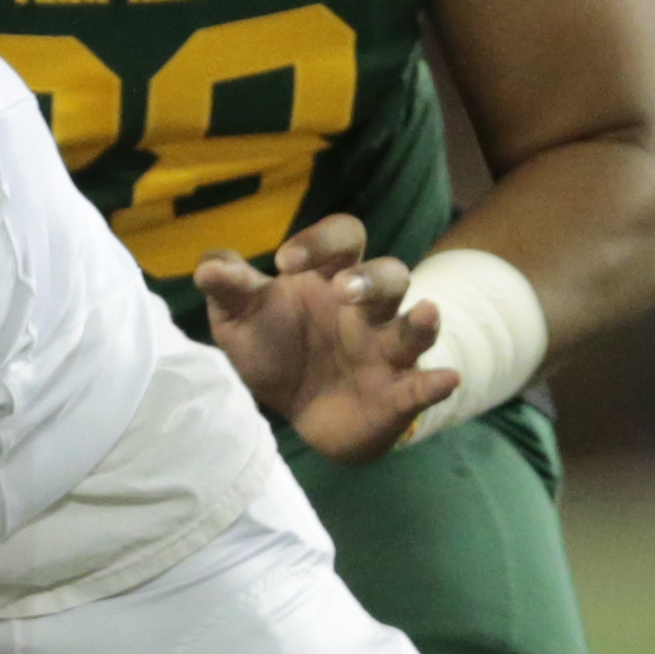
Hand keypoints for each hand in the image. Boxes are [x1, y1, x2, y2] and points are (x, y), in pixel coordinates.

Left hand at [193, 215, 455, 464]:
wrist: (298, 413)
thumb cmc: (274, 350)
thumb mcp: (240, 320)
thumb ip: (228, 290)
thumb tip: (208, 266)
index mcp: (328, 277)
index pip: (342, 240)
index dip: (319, 242)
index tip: (283, 263)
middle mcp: (367, 307)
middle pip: (389, 274)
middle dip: (371, 278)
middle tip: (343, 289)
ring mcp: (387, 349)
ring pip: (414, 324)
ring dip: (419, 321)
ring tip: (426, 313)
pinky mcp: (398, 393)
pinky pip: (423, 385)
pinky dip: (436, 382)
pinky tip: (447, 378)